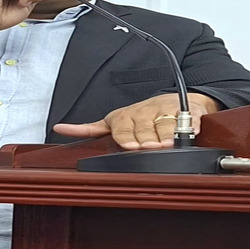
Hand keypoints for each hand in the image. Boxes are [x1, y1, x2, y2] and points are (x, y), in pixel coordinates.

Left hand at [53, 93, 219, 150]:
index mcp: (125, 118)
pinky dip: (191, 128)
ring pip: (166, 129)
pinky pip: (190, 122)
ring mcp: (167, 112)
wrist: (175, 100)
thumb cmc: (142, 116)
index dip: (129, 140)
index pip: (125, 131)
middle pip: (146, 134)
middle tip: (152, 148)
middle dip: (149, 142)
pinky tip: (191, 132)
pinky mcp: (187, 112)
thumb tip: (58, 128)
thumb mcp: (112, 121)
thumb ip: (89, 129)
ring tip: (168, 144)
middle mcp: (145, 113)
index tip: (133, 147)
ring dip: (168, 138)